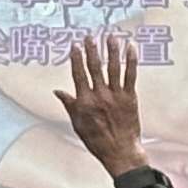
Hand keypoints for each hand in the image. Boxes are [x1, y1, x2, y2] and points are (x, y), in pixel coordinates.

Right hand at [55, 31, 148, 179]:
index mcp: (84, 102)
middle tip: (90, 36)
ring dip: (111, 50)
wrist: (120, 152)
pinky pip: (130, 75)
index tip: (75, 45)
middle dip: (92, 50)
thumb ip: (69, 105)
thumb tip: (57, 91)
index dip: (76, 58)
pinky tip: (130, 48)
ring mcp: (116, 96)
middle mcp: (99, 96)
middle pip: (94, 68)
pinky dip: (130, 60)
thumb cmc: (97, 141)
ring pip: (113, 68)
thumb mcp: (78, 124)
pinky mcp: (130, 98)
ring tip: (110, 36)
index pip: (79, 74)